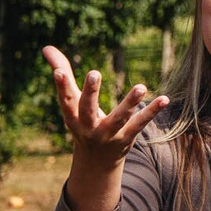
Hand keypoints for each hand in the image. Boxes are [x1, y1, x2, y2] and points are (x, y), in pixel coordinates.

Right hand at [42, 45, 168, 210]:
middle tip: (94, 73)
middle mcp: (88, 127)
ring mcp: (108, 134)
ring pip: (119, 118)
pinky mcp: (126, 138)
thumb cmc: (82, 122)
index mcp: (73, 116)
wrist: (95, 163)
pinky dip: (152, 112)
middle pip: (88, 109)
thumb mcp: (71, 102)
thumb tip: (45, 47)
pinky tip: (164, 99)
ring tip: (141, 87)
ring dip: (130, 103)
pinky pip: (139, 124)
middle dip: (90, 93)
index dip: (61, 87)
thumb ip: (62, 72)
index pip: (66, 101)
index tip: (59, 72)